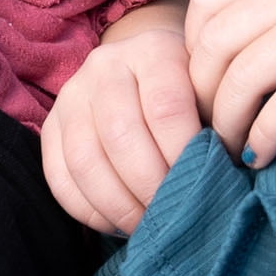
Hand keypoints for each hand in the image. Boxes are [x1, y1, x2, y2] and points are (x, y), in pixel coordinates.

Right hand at [41, 15, 203, 232]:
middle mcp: (104, 65)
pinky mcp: (49, 127)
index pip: (165, 107)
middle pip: (121, 135)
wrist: (144, 67)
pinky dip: (90, 211)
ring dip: (119, 205)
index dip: (183, 154)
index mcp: (152, 50)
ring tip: (148, 225)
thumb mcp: (208, 91)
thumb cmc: (188, 89)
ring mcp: (71, 95)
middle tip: (173, 215)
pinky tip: (118, 223)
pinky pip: (59, 178)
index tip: (202, 184)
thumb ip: (216, 124)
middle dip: (151, 186)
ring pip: (86, 161)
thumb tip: (226, 175)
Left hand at [184, 0, 275, 167]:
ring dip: (226, 125)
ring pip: (239, 80)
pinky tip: (265, 156)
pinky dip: (264, 138)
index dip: (192, 48)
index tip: (208, 80)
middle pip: (212, 46)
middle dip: (201, 95)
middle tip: (212, 126)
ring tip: (233, 150)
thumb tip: (255, 26)